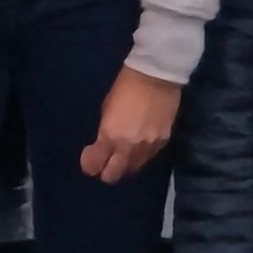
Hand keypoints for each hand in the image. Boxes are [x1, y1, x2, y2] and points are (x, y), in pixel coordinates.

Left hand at [77, 68, 182, 186]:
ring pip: (132, 169)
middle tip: (105, 162)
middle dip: (106, 172)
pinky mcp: (162, 143)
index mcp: (109, 137)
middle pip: (112, 176)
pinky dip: (141, 155)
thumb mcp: (107, 110)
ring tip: (124, 153)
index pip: (94, 166)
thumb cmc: (125, 87)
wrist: (157, 76)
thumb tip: (104, 145)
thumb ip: (105, 132)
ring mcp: (147, 148)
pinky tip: (140, 144)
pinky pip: (148, 157)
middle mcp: (128, 148)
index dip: (89, 164)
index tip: (90, 158)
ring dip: (125, 164)